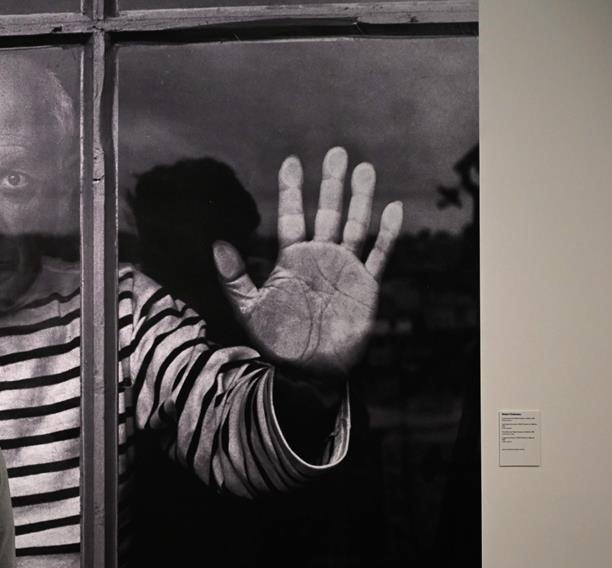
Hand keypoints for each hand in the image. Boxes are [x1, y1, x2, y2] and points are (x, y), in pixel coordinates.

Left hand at [212, 147, 402, 377]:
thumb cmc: (277, 343)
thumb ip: (235, 277)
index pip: (292, 216)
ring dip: (361, 198)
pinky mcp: (365, 287)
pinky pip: (379, 255)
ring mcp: (344, 270)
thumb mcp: (250, 310)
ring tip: (364, 168)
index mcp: (292, 260)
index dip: (292, 190)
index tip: (291, 161)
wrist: (307, 372)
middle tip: (337, 151)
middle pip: (328, 213)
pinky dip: (387, 233)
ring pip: (356, 226)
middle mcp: (320, 259)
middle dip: (331, 184)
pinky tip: (394, 208)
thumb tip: (217, 244)